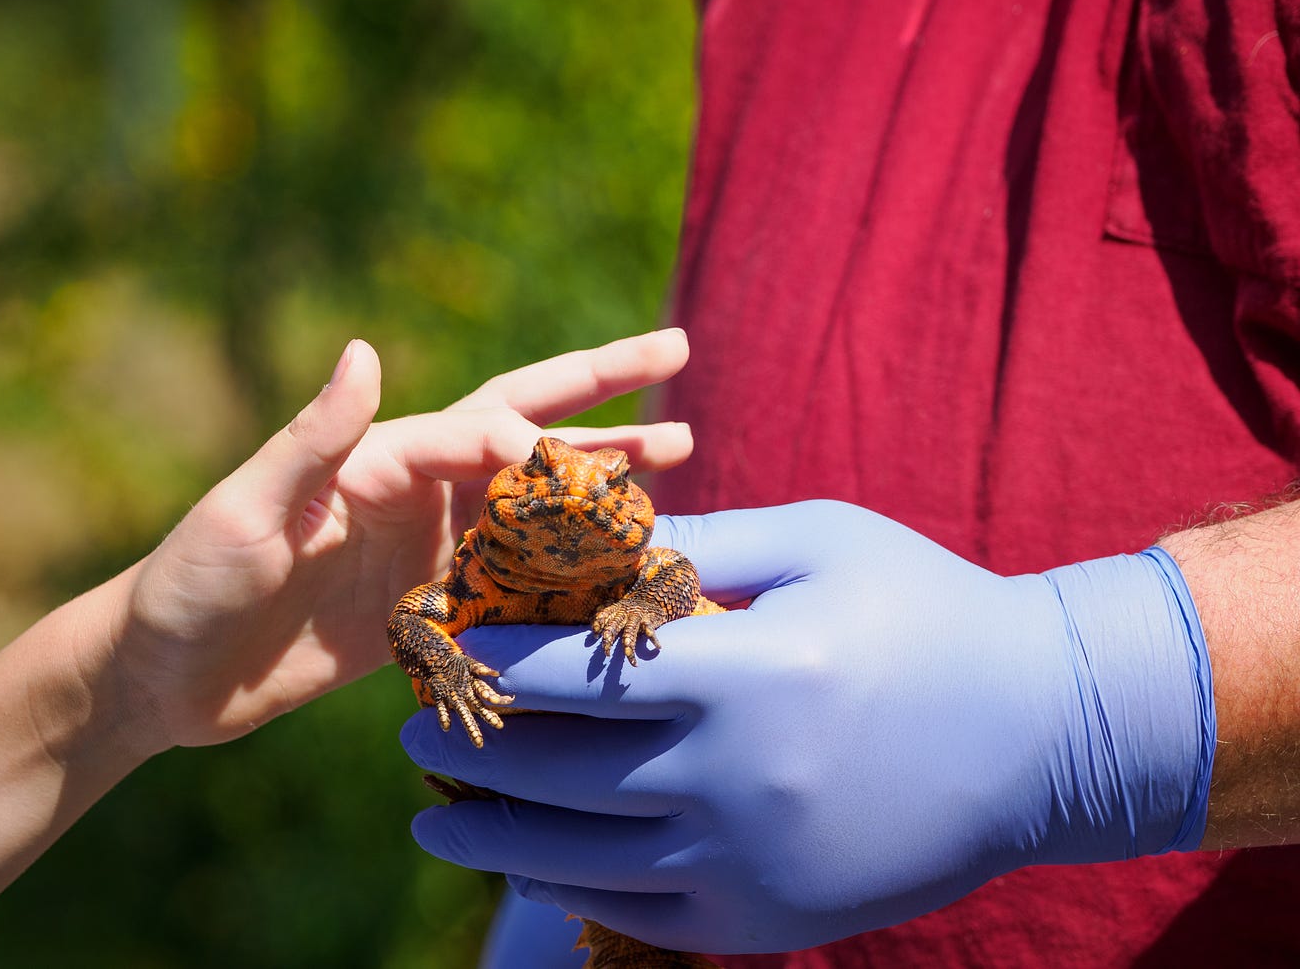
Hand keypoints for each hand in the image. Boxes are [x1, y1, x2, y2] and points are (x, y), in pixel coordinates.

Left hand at [98, 329, 692, 755]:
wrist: (167, 675)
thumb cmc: (190, 582)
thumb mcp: (245, 508)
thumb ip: (312, 437)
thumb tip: (364, 348)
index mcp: (380, 456)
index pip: (478, 429)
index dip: (531, 440)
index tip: (575, 470)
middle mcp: (418, 488)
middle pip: (526, 427)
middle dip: (601, 391)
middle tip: (678, 349)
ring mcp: (430, 546)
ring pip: (538, 502)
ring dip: (605, 475)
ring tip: (680, 453)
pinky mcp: (430, 605)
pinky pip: (518, 580)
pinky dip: (572, 570)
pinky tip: (622, 564)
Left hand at [400, 501, 1216, 954]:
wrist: (1046, 734)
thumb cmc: (929, 612)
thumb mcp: (818, 542)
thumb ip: (695, 540)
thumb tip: (586, 532)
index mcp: (744, 674)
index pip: (572, 671)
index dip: (490, 658)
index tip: (438, 643)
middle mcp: (735, 781)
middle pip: (556, 771)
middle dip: (468, 745)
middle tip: (405, 726)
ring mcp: (750, 863)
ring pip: (579, 857)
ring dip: (492, 834)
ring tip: (434, 814)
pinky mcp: (768, 918)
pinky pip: (638, 913)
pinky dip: (567, 889)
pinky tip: (527, 865)